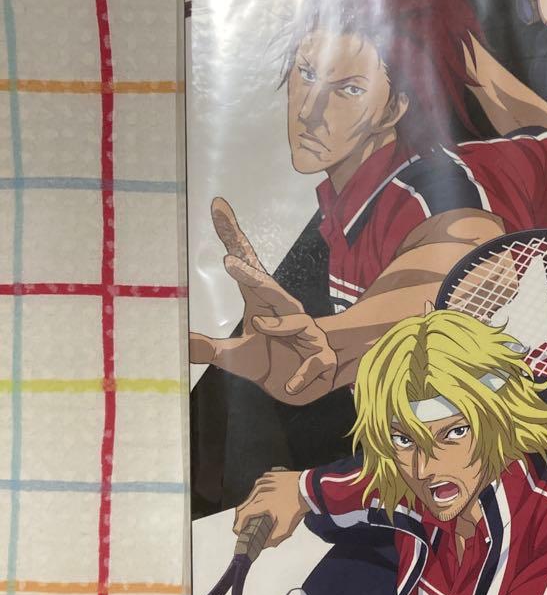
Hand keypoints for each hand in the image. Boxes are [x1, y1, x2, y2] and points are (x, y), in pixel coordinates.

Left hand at [189, 199, 337, 403]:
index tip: (217, 206)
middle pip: (269, 287)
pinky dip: (301, 374)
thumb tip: (180, 346)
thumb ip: (208, 350)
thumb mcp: (233, 358)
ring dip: (279, 323)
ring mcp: (306, 333)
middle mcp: (285, 313)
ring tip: (259, 325)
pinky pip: (313, 362)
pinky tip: (290, 384)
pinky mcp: (319, 358)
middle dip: (252, 274)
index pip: (245, 265)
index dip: (232, 235)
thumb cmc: (269, 361)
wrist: (302, 388)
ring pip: (296, 320)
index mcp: (262, 305)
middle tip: (229, 258)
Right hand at [234, 470, 306, 548]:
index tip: (239, 532)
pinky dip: (259, 493)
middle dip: (242, 518)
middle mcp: (258, 491)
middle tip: (246, 526)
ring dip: (251, 505)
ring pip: (250, 496)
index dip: (238, 526)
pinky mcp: (269, 476)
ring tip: (258, 513)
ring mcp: (263, 482)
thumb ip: (273, 539)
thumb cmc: (298, 506)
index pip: (241, 516)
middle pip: (243, 506)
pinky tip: (266, 499)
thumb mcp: (286, 527)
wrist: (309, 488)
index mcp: (259, 503)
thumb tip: (264, 545)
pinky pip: (259, 486)